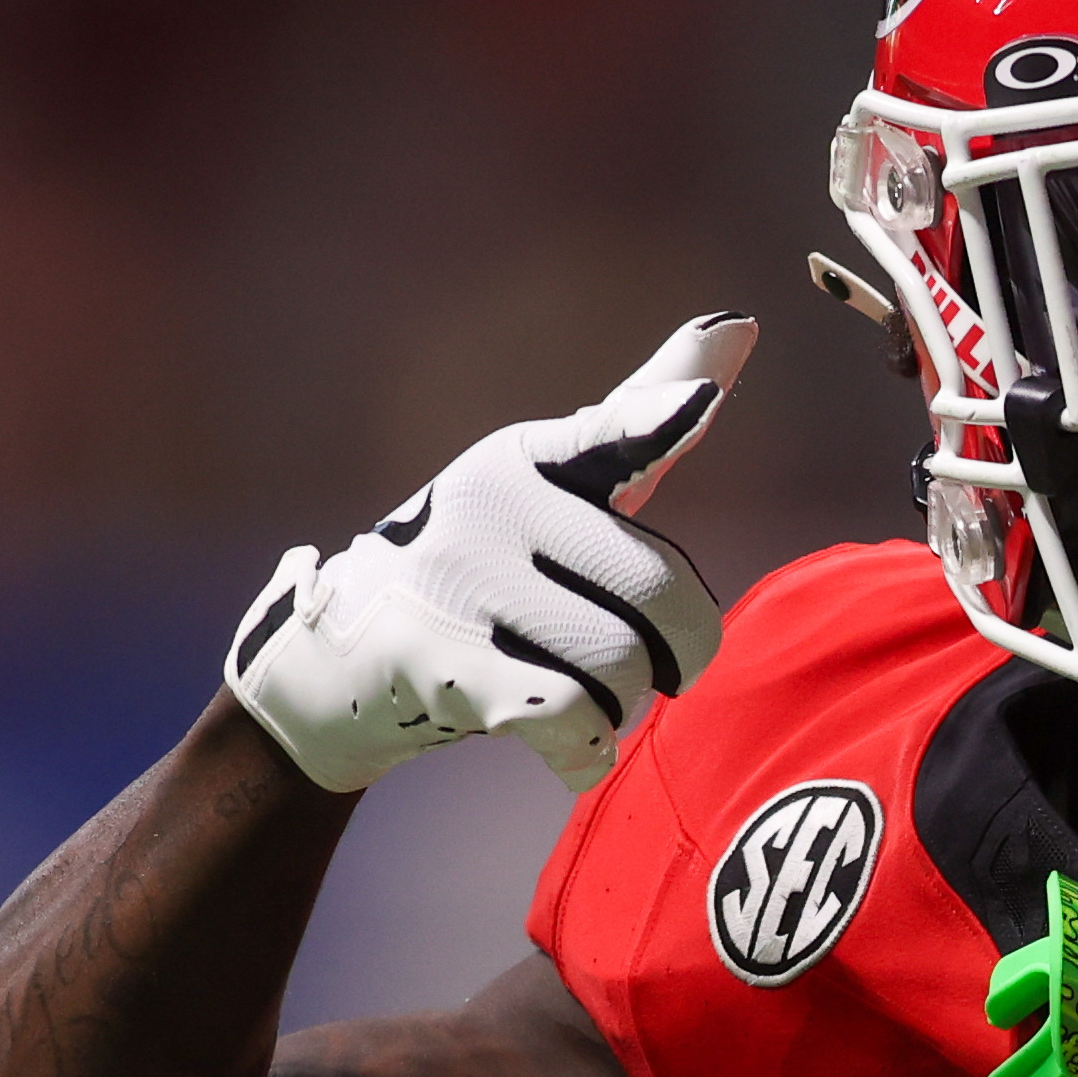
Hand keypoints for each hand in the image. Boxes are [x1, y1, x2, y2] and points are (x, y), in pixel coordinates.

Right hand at [227, 316, 754, 794]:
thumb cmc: (480, 573)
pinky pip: (570, 718)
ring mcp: (459, 585)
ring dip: (619, 707)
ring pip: (620, 667)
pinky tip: (568, 746)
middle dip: (673, 652)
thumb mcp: (553, 491)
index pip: (610, 436)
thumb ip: (640, 427)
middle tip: (639, 663)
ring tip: (569, 690)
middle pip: (659, 596)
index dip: (661, 420)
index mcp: (524, 459)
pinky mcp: (440, 665)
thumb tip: (742, 326)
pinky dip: (585, 750)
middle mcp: (490, 508)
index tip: (701, 402)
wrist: (335, 669)